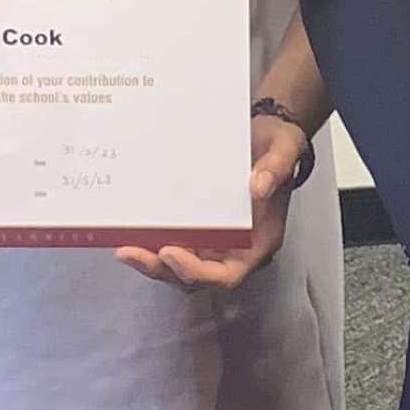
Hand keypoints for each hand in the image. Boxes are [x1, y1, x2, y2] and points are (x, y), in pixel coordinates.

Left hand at [115, 111, 307, 290]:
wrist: (267, 132)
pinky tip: (132, 233)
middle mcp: (236, 247)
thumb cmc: (278, 143)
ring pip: (181, 265)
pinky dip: (154, 244)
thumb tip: (258, 187)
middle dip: (163, 270)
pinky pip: (176, 243)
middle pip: (197, 277)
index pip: (227, 274)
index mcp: (259, 240)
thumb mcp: (285, 147)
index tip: (171, 252)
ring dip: (153, 263)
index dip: (197, 271)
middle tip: (132, 253)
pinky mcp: (200, 225)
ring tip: (125, 249)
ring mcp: (216, 239)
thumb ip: (276, 167)